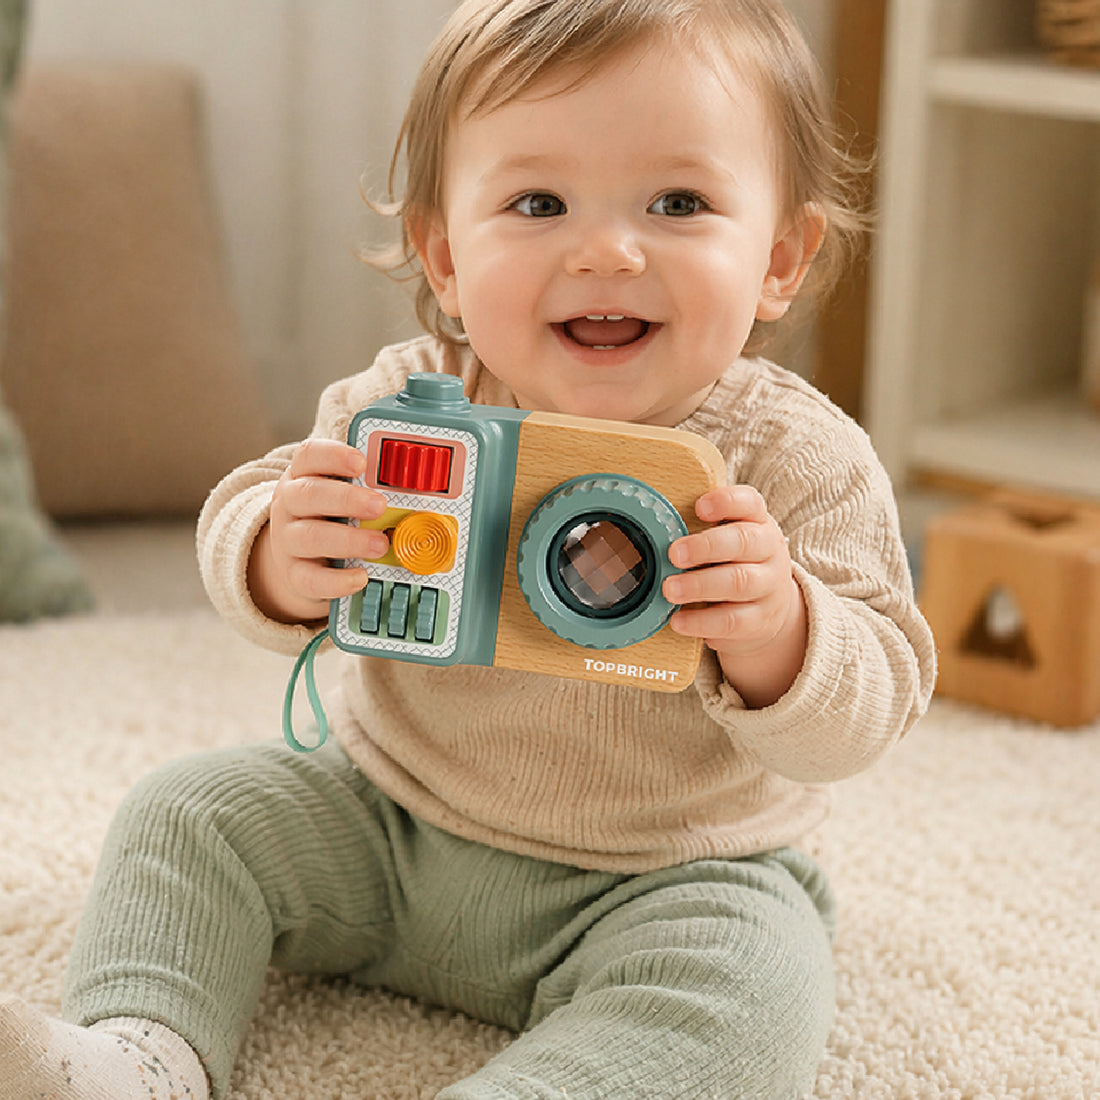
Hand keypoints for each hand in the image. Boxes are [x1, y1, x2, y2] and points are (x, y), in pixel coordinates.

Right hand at [248, 439, 389, 623]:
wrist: (295, 556)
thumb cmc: (330, 516)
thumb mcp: (343, 493)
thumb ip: (371, 487)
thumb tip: (419, 486)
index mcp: (303, 475)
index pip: (310, 455)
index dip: (334, 456)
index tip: (361, 462)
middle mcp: (290, 503)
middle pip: (310, 494)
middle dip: (347, 499)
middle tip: (380, 505)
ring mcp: (288, 539)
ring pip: (310, 536)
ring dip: (349, 540)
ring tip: (380, 544)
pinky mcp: (293, 573)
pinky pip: (310, 578)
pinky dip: (337, 580)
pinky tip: (361, 577)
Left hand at [662, 485, 806, 706]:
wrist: (771, 609)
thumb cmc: (735, 563)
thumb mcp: (727, 541)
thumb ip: (699, 530)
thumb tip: (649, 525)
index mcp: (758, 523)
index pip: (750, 502)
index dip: (726, 501)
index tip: (699, 507)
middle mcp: (769, 551)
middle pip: (744, 541)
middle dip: (705, 546)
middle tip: (673, 554)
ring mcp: (769, 587)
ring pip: (739, 582)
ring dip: (699, 585)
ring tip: (669, 590)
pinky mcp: (760, 620)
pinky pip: (732, 621)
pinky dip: (702, 622)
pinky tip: (678, 620)